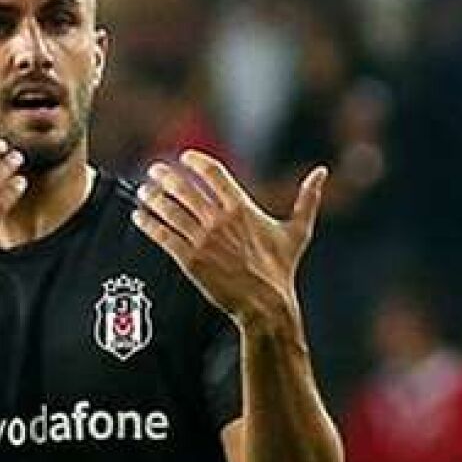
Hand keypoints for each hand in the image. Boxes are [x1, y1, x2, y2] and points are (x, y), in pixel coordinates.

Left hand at [132, 151, 325, 330]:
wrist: (266, 304)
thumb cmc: (281, 268)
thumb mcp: (297, 231)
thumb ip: (307, 199)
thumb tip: (323, 172)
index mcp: (242, 208)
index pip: (214, 174)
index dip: (196, 162)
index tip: (184, 157)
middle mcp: (219, 221)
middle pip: (186, 189)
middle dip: (166, 176)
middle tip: (154, 170)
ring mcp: (203, 241)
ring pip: (171, 211)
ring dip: (153, 198)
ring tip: (143, 191)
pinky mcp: (190, 261)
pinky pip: (164, 237)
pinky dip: (149, 224)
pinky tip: (138, 216)